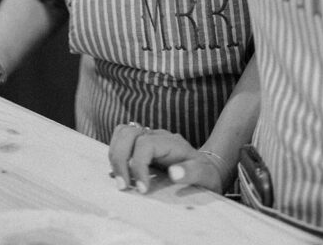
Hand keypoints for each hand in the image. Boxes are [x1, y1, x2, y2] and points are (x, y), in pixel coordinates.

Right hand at [108, 124, 224, 195]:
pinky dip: (116, 156)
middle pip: (128, 133)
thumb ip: (192, 172)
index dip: (138, 166)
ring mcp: (148, 139)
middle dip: (120, 159)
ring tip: (121, 181)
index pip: (145, 144)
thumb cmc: (205, 174)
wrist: (207, 169)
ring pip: (122, 133)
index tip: (142, 189)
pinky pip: (122, 142)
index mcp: (171, 142)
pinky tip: (121, 176)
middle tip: (123, 186)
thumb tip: (174, 173)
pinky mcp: (141, 148)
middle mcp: (157, 137)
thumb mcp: (205, 175)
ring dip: (115, 156)